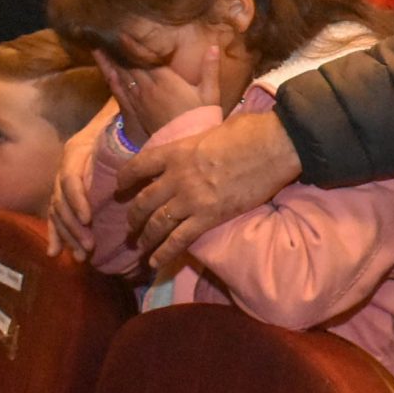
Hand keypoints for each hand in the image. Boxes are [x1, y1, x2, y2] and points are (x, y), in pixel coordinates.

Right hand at [48, 100, 117, 257]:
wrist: (122, 116)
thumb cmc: (131, 117)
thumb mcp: (131, 110)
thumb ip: (127, 97)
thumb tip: (119, 70)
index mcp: (77, 149)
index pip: (70, 177)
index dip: (77, 199)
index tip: (89, 219)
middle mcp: (66, 164)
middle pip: (61, 199)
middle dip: (73, 224)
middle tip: (90, 246)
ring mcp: (64, 179)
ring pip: (58, 210)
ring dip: (67, 234)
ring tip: (83, 254)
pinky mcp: (70, 192)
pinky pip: (58, 215)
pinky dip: (57, 234)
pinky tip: (56, 254)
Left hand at [95, 46, 216, 144]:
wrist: (186, 144)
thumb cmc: (201, 118)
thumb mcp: (210, 93)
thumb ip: (210, 69)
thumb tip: (214, 47)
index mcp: (166, 79)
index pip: (145, 58)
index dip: (132, 45)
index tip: (120, 33)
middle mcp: (148, 87)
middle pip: (129, 64)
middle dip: (117, 50)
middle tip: (103, 36)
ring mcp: (139, 100)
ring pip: (121, 76)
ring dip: (110, 62)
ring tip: (97, 48)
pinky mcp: (136, 111)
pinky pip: (120, 93)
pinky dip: (112, 80)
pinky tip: (106, 72)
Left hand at [118, 108, 300, 270]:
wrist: (274, 146)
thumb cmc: (250, 131)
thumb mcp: (213, 130)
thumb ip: (198, 144)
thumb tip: (200, 149)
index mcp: (177, 151)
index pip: (139, 166)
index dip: (125, 178)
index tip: (119, 187)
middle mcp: (177, 177)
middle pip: (143, 200)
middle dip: (133, 216)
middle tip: (130, 226)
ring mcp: (191, 199)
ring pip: (156, 223)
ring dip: (145, 236)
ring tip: (140, 245)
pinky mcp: (209, 217)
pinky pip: (179, 239)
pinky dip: (163, 253)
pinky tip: (154, 262)